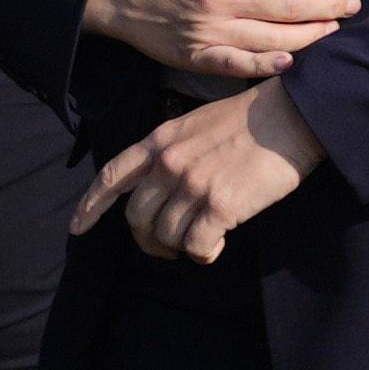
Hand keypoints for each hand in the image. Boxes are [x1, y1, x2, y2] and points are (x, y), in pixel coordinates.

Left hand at [73, 80, 326, 262]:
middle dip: (146, 239)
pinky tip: (217, 245)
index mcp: (160, 140)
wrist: (290, 115)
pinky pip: (197, 247)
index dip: (91, 206)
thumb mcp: (195, 125)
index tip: (77, 227)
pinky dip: (204, 253)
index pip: (113, 176)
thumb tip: (163, 189)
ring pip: (166, 235)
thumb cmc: (250, 120)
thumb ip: (172, 152)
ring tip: (199, 241)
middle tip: (166, 246)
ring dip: (180, 246)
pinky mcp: (220, 206)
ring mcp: (193, 185)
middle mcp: (169, 163)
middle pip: (136, 217)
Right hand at [81, 0, 360, 75]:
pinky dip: (268, 67)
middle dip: (331, 4)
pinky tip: (291, 62)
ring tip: (332, 29)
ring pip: (275, 38)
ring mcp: (209, 28)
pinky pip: (240, 66)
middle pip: (291, 2)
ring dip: (312, 35)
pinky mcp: (198, 55)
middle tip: (353, 5)